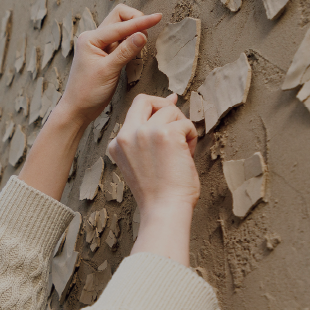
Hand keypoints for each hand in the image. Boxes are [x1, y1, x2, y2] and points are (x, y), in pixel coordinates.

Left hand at [59, 5, 161, 126]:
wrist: (77, 110)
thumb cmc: (87, 93)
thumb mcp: (108, 71)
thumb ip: (126, 51)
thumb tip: (143, 34)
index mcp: (90, 38)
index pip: (120, 24)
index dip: (140, 22)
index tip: (158, 17)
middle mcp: (93, 38)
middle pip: (119, 17)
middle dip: (135, 20)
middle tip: (148, 32)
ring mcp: (99, 46)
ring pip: (121, 29)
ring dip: (133, 32)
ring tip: (142, 45)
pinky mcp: (105, 55)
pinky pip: (121, 42)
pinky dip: (130, 42)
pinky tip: (136, 50)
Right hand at [108, 94, 198, 266]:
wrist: (164, 210)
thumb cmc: (158, 192)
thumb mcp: (142, 161)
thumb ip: (149, 133)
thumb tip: (171, 99)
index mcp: (117, 144)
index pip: (134, 112)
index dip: (154, 108)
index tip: (169, 112)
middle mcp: (127, 135)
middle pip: (145, 100)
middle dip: (165, 106)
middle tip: (178, 124)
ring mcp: (144, 133)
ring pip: (170, 111)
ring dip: (182, 128)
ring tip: (183, 152)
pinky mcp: (165, 134)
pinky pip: (186, 123)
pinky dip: (192, 137)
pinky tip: (187, 156)